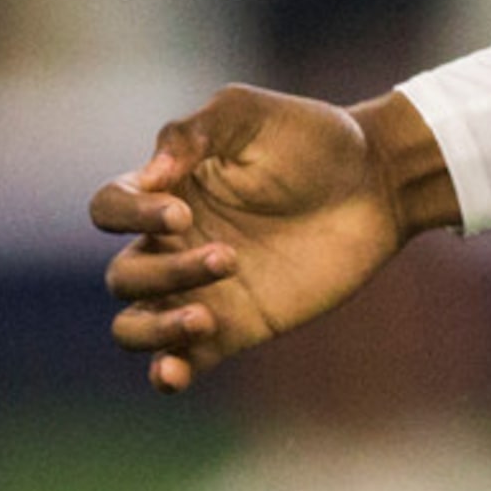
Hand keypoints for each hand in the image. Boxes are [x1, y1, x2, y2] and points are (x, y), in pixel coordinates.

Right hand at [89, 86, 450, 392]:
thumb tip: (147, 176)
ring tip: (204, 318)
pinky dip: (166, 375)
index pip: (110, 208)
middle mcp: (175, 243)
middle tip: (229, 256)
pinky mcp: (235, 326)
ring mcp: (202, 289)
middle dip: (163, 273)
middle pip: (123, 276)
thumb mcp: (252, 115)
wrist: (380, 181)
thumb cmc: (315, 139)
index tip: (183, 210)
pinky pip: (180, 362)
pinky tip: (174, 375)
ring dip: (156, 329)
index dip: (130, 214)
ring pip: (136, 327)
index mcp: (170, 190)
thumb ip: (193, 132)